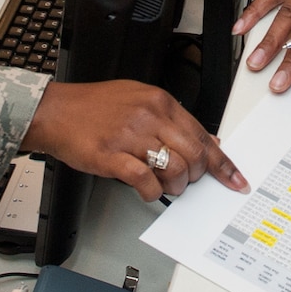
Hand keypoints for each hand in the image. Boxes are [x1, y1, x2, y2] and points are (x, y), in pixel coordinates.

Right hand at [20, 80, 248, 202]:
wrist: (56, 111)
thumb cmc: (95, 107)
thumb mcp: (140, 99)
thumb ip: (174, 119)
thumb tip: (208, 141)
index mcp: (160, 102)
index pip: (204, 135)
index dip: (222, 163)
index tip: (234, 179)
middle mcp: (149, 117)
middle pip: (194, 154)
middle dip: (197, 176)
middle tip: (187, 182)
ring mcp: (131, 136)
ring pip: (175, 168)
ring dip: (175, 186)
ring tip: (165, 186)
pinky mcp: (112, 156)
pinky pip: (145, 180)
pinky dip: (151, 191)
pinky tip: (146, 189)